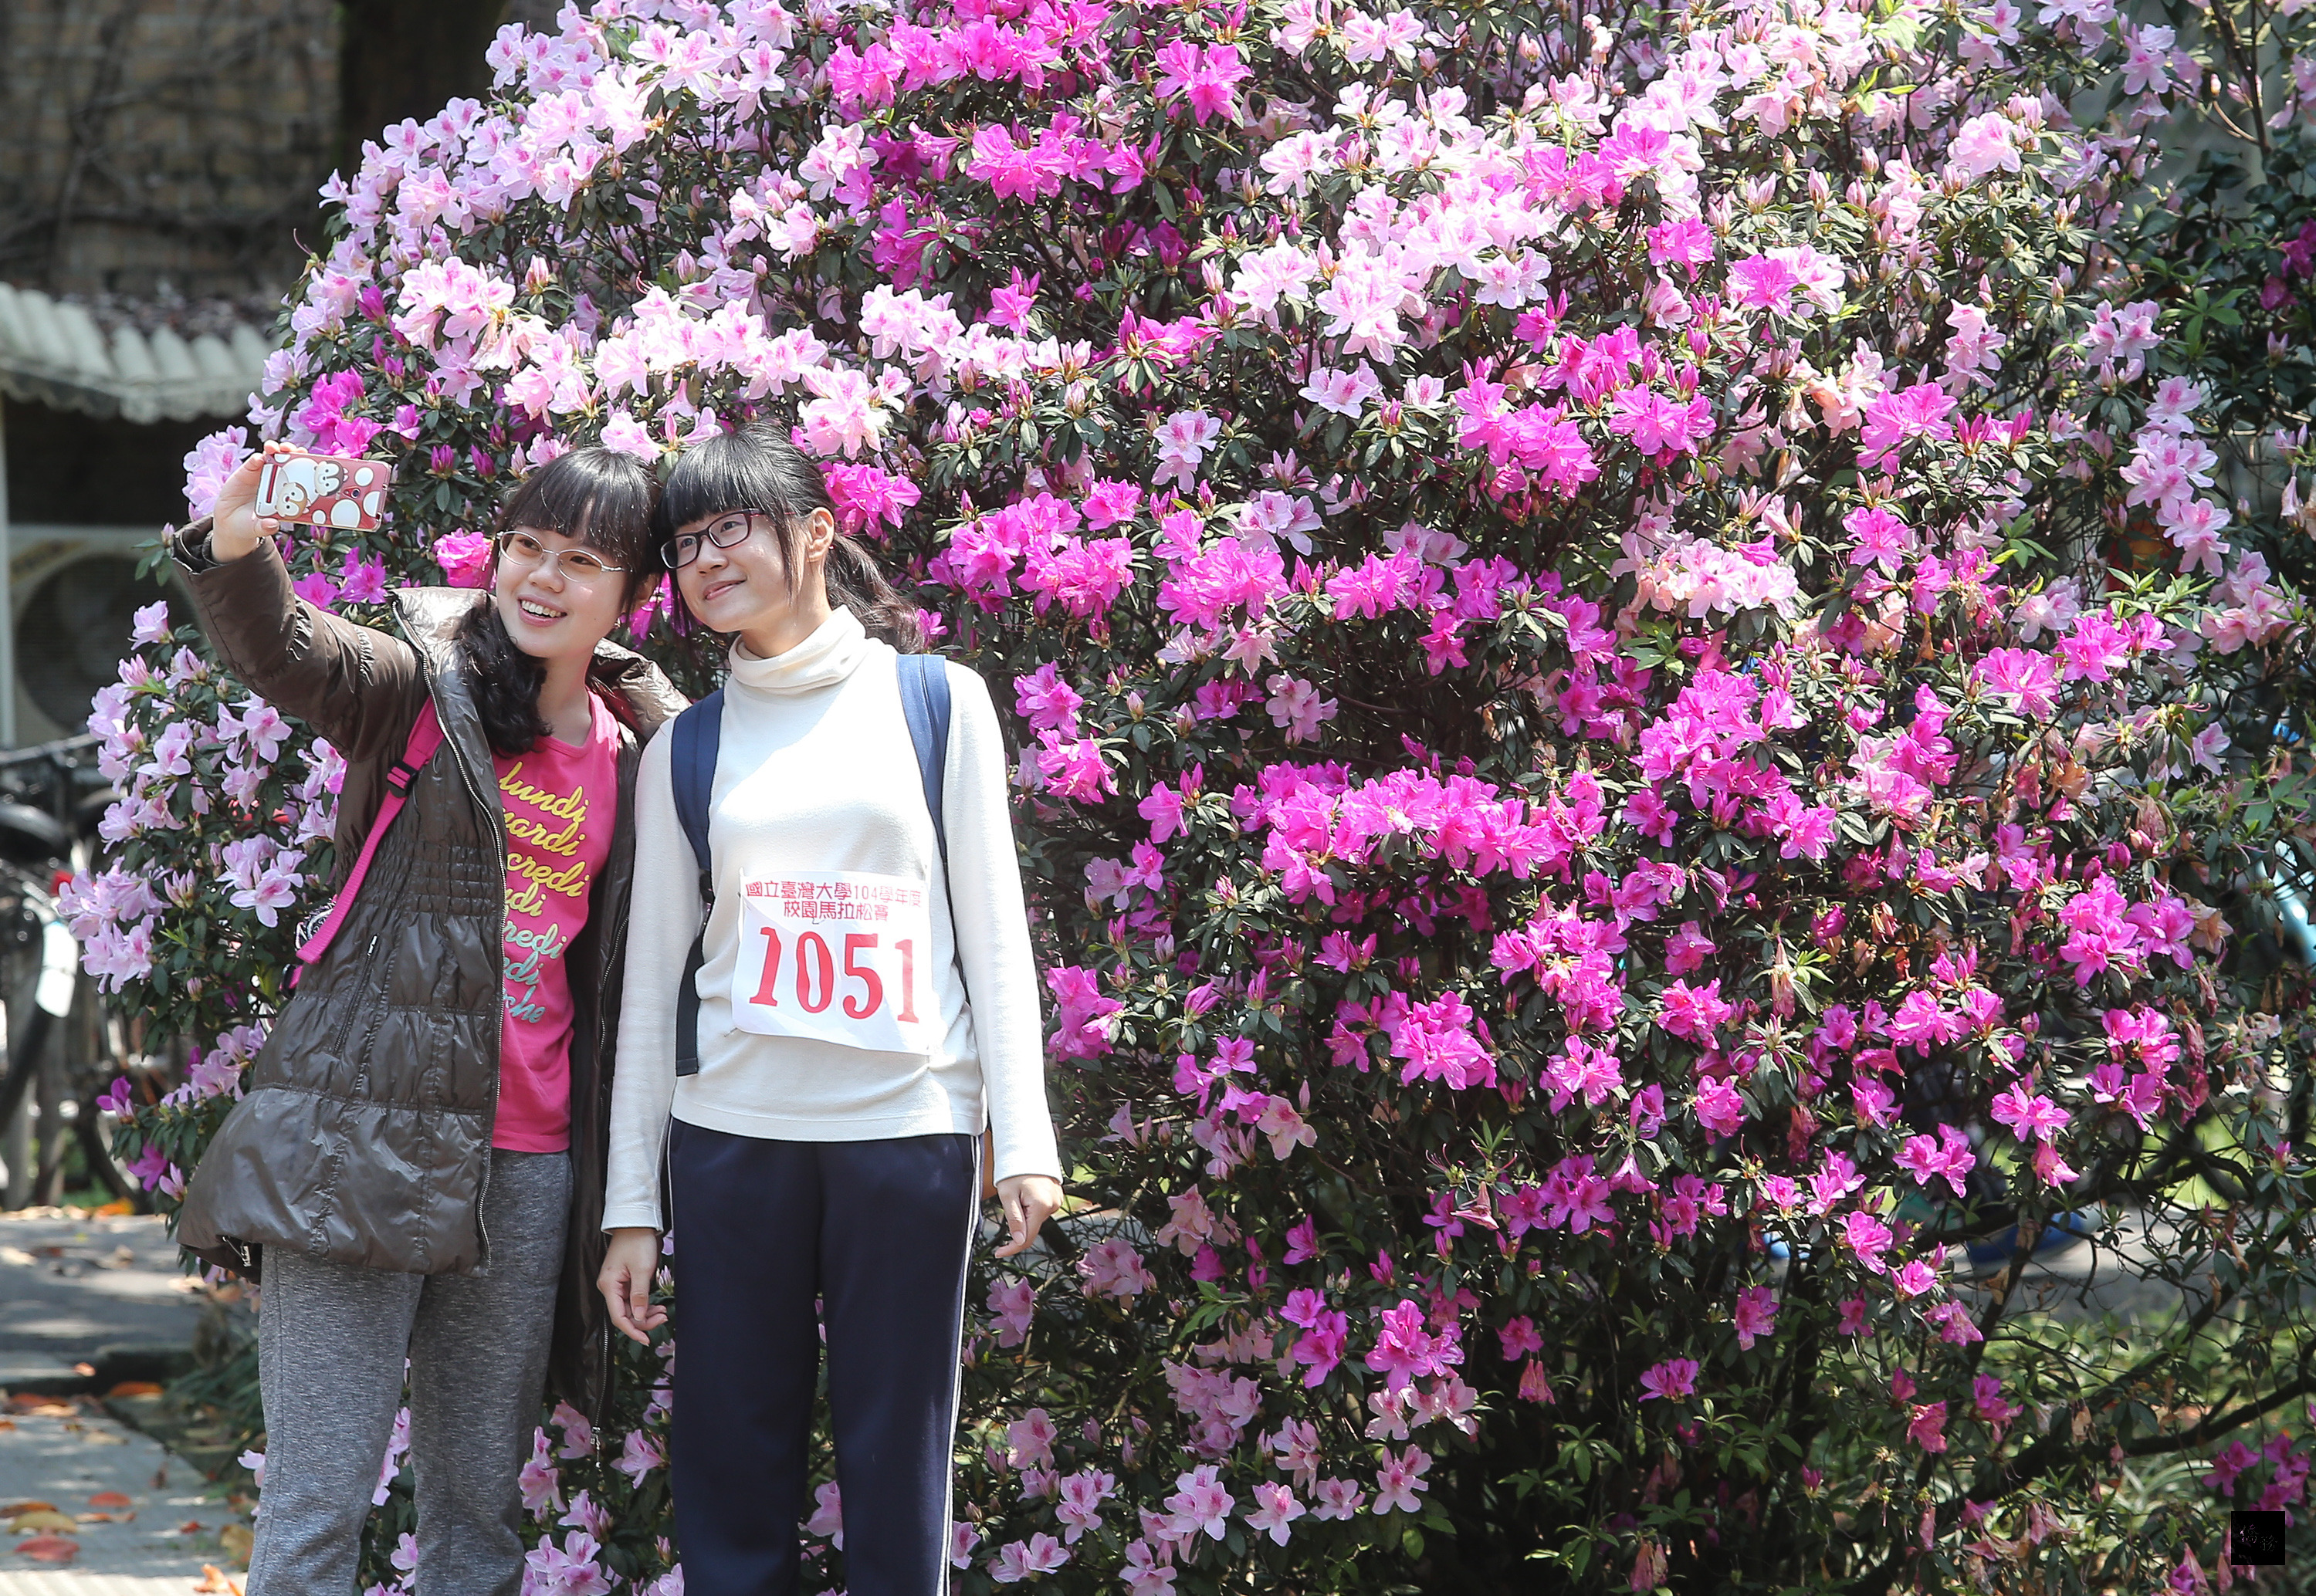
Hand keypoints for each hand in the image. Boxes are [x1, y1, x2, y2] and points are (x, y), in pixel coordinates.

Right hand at [208, 440, 298, 561]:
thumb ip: (265, 527)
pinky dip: (256, 459)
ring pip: (271, 457)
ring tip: (273, 448)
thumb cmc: (252, 524)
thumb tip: (272, 525)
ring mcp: (262, 474)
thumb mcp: (258, 528)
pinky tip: (258, 459)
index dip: (308, 467)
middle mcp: (277, 480)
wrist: (230, 521)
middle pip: (289, 461)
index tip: (313, 462)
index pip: (301, 476)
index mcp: (287, 493)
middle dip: (293, 452)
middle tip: (296, 451)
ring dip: (274, 449)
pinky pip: (253, 462)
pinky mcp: (247, 472)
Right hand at [597, 1227, 667, 1344]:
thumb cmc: (637, 1242)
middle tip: (663, 1319)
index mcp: (609, 1286)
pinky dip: (645, 1305)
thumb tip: (640, 1317)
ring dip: (646, 1313)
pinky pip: (634, 1300)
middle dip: (644, 1321)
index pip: (619, 1317)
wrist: (637, 1223)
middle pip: (625, 1314)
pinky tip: (657, 1306)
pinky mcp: (625, 1281)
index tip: (646, 1340)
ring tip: (663, 1312)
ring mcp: (617, 1285)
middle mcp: (610, 1287)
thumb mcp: (642, 1270)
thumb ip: (640, 1296)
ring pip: (631, 1309)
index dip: (633, 1330)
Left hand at [992, 1174, 1061, 1258]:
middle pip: (1031, 1228)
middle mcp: (1053, 1205)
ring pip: (1036, 1220)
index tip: (998, 1253)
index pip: (1027, 1237)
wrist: (1028, 1149)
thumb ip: (1014, 1219)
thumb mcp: (1007, 1195)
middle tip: (1009, 1201)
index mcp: (1041, 1205)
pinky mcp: (1057, 1197)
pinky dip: (1031, 1209)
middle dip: (1018, 1223)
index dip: (1012, 1247)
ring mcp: (1057, 1201)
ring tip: (1019, 1193)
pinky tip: (1027, 1194)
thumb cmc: (1014, 1171)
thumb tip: (1019, 1241)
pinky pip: (1041, 1211)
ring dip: (1025, 1214)